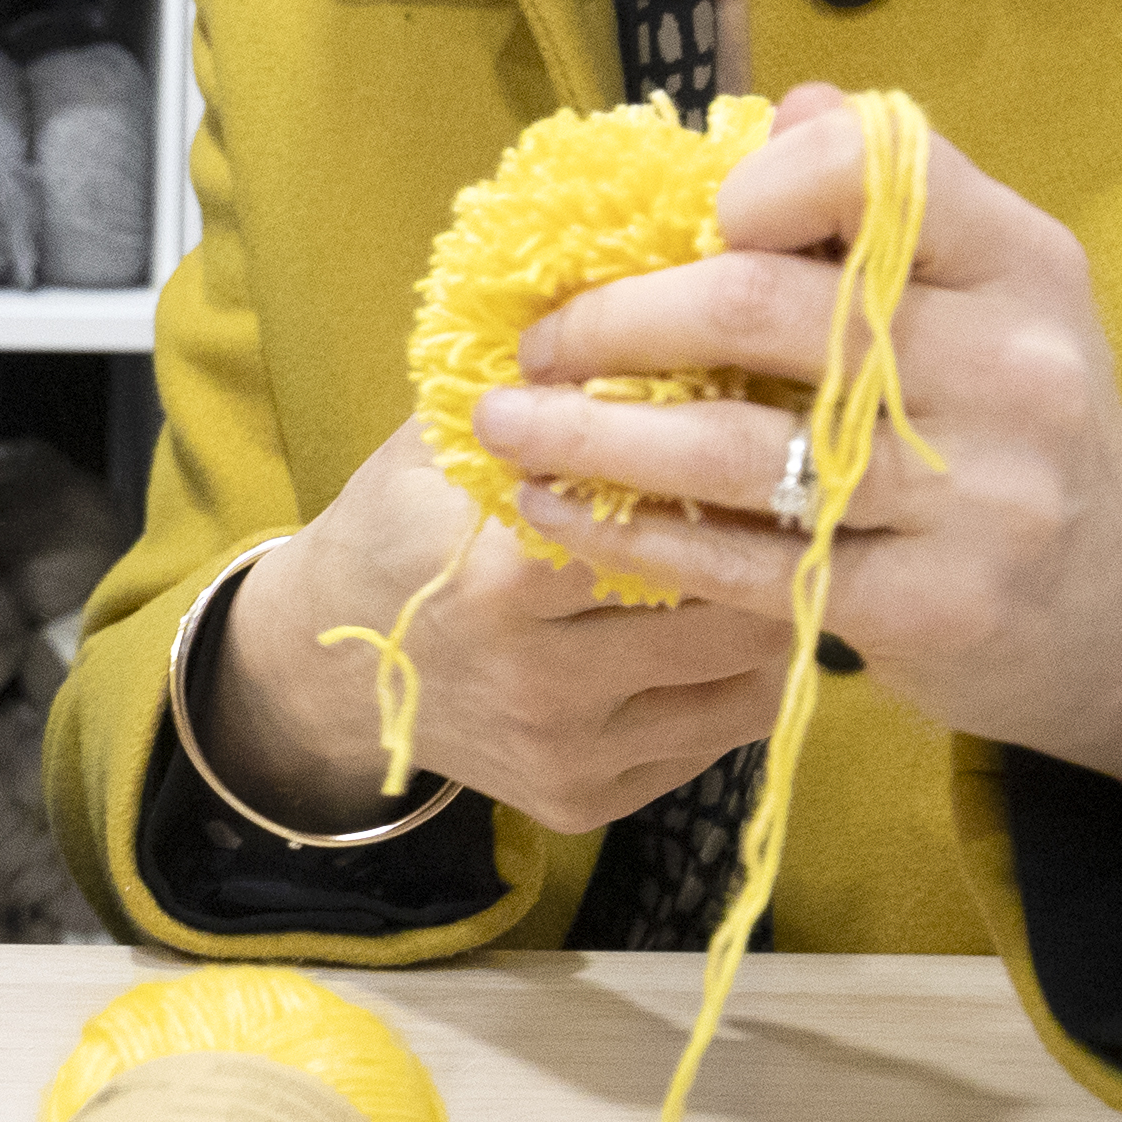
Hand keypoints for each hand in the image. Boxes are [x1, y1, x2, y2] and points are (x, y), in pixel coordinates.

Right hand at [205, 413, 798, 835]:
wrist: (321, 670)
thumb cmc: (392, 529)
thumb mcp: (437, 443)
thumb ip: (540, 394)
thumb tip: (660, 318)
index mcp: (502, 575)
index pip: (662, 520)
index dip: (719, 473)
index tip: (759, 430)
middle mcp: (542, 677)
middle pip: (730, 610)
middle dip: (777, 551)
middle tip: (801, 501)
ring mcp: (569, 752)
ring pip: (746, 684)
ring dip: (776, 618)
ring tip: (778, 563)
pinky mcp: (586, 803)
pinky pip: (718, 743)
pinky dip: (740, 683)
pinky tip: (725, 633)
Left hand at [472, 83, 1121, 811]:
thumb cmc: (1009, 421)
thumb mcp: (991, 293)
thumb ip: (886, 200)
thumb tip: (777, 109)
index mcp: (1020, 262)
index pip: (883, 169)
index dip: (764, 178)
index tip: (685, 219)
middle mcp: (1011, 368)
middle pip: (761, 308)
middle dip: (616, 317)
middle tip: (538, 338)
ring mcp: (974, 497)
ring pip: (731, 446)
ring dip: (588, 432)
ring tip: (506, 421)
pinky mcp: (928, 608)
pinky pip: (741, 562)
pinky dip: (630, 532)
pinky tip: (561, 512)